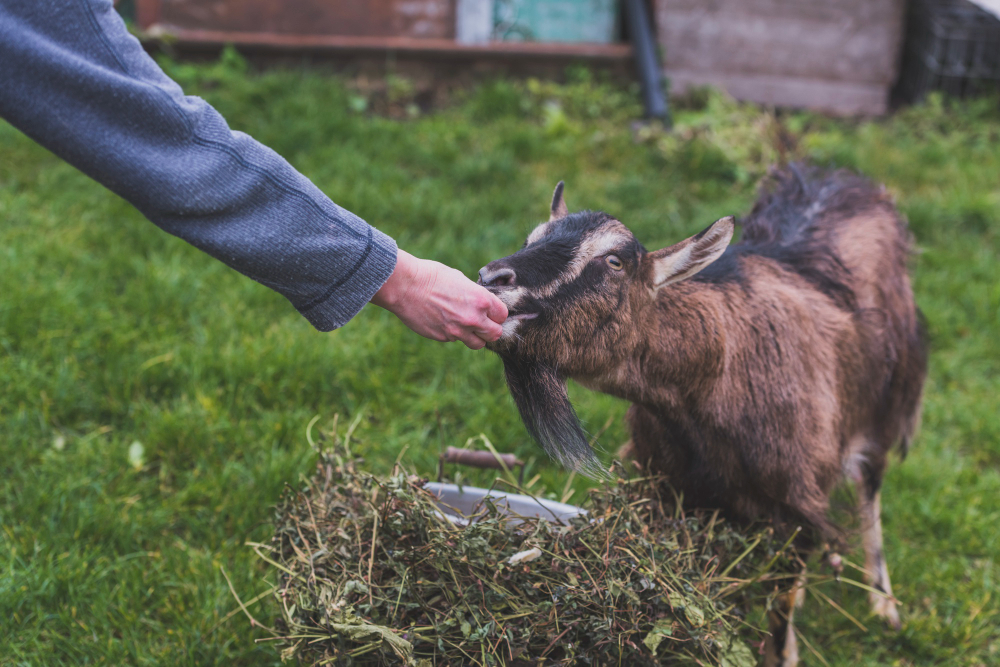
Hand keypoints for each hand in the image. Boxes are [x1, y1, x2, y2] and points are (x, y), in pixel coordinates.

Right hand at [371, 250, 507, 349]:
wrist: (404, 286)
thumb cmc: (431, 276)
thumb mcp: (460, 279)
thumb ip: (475, 295)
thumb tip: (481, 304)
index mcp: (481, 300)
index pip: (502, 316)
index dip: (497, 313)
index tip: (491, 311)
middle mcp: (473, 319)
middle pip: (495, 334)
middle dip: (491, 328)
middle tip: (482, 322)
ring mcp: (457, 331)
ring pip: (478, 344)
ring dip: (475, 336)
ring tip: (465, 325)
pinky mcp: (443, 338)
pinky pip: (455, 340)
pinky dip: (453, 334)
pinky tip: (443, 320)